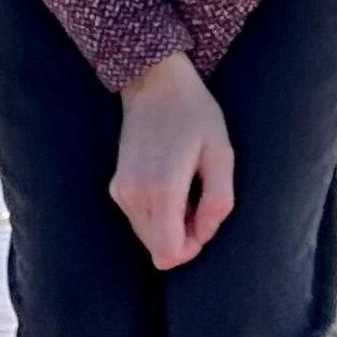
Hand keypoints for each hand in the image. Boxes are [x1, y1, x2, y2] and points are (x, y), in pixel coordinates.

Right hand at [111, 52, 234, 269]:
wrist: (155, 84)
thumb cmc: (194, 115)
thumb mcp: (221, 154)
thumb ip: (218, 201)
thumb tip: (203, 236)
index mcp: (162, 188)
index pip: (169, 252)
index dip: (192, 247)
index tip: (205, 219)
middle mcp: (134, 194)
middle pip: (158, 250)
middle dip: (183, 237)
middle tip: (199, 201)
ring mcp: (120, 191)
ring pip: (148, 238)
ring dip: (171, 226)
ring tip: (186, 189)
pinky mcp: (115, 188)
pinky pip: (139, 221)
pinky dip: (157, 215)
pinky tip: (170, 185)